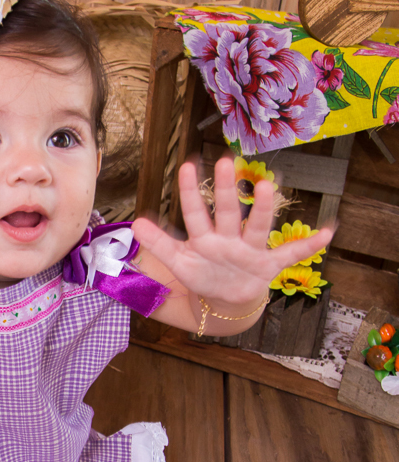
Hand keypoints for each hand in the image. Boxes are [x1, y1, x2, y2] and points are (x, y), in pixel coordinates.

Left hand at [132, 155, 333, 308]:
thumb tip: (135, 224)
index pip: (194, 212)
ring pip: (257, 226)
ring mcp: (249, 250)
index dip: (190, 192)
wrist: (227, 299)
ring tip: (266, 186)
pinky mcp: (268, 265)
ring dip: (261, 209)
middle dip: (225, 190)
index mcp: (204, 238)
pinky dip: (309, 246)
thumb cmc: (203, 274)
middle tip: (224, 162)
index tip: (186, 165)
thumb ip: (159, 244)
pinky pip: (291, 255)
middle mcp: (229, 238)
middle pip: (226, 212)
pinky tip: (327, 233)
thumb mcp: (179, 263)